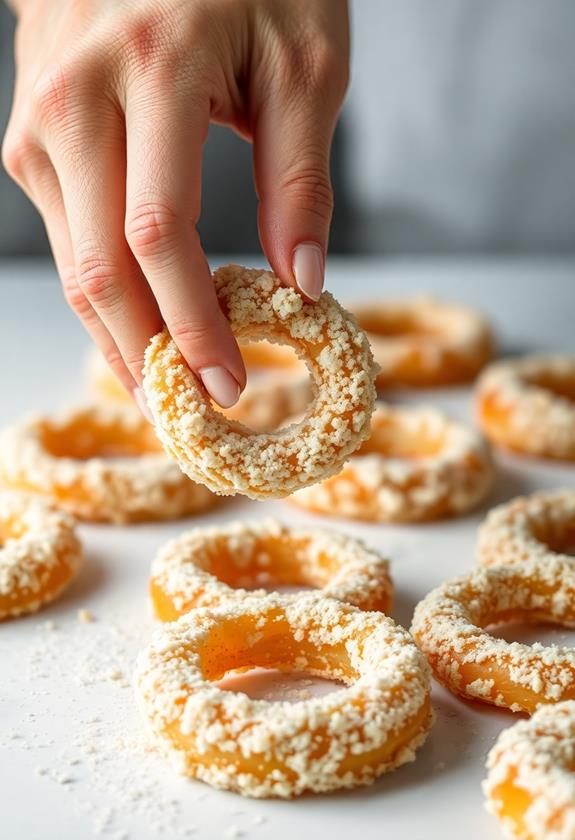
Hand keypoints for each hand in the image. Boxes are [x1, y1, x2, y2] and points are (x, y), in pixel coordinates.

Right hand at [3, 0, 348, 409]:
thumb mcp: (305, 60)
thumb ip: (302, 178)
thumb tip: (302, 286)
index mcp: (152, 69)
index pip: (160, 236)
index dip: (193, 325)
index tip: (230, 385)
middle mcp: (75, 99)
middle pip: (98, 269)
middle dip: (148, 354)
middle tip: (193, 412)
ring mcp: (39, 119)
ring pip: (73, 265)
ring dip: (121, 337)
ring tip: (170, 385)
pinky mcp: (31, 135)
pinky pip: (66, 238)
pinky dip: (106, 292)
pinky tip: (142, 322)